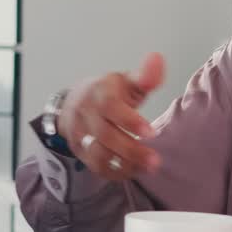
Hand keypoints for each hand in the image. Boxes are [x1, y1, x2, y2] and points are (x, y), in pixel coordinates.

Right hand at [58, 52, 164, 181]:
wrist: (74, 102)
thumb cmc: (108, 92)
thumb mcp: (126, 80)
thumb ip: (145, 76)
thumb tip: (157, 59)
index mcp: (100, 93)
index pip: (110, 107)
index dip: (130, 120)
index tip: (151, 132)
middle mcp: (86, 114)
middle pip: (105, 135)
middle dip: (131, 150)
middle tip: (155, 160)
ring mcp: (81, 134)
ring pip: (98, 154)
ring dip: (124, 165)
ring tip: (148, 167)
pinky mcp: (80, 151)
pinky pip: (95, 166)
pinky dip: (115, 172)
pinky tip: (134, 171)